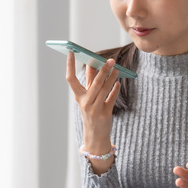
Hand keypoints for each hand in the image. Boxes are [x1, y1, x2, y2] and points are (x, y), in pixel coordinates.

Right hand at [65, 52, 120, 172]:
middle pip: (93, 83)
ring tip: (117, 69)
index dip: (70, 65)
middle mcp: (84, 102)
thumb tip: (92, 63)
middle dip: (102, 70)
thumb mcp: (88, 97)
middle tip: (110, 60)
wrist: (95, 135)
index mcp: (78, 96)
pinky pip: (111, 99)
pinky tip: (118, 83)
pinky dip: (115, 90)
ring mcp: (94, 109)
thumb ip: (90, 81)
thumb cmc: (92, 111)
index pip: (70, 79)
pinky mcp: (104, 114)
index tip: (71, 52)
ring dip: (112, 78)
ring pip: (104, 89)